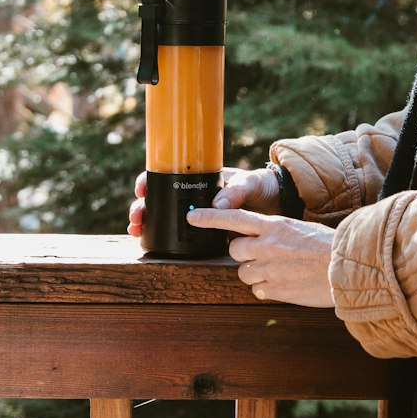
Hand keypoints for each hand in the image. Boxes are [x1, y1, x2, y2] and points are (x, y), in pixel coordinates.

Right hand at [127, 166, 279, 239]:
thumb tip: (217, 204)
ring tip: (137, 230)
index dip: (150, 181)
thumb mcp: (252, 183)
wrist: (280, 204)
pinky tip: (151, 242)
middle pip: (160, 199)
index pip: (168, 174)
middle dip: (143, 207)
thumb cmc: (264, 186)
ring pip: (166, 218)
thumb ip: (236, 192)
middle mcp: (196, 196)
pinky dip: (164, 237)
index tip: (141, 189)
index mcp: (203, 178)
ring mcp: (200, 214)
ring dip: (148, 223)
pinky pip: (181, 234)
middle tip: (136, 217)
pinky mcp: (206, 232)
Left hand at [185, 206, 335, 306]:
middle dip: (244, 254)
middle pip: (234, 250)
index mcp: (274, 225)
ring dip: (256, 272)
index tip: (192, 216)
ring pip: (243, 273)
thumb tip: (260, 242)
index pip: (233, 218)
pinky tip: (286, 284)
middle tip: (264, 255)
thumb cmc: (330, 247)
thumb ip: (275, 234)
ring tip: (281, 271)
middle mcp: (267, 246)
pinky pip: (258, 290)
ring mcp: (269, 270)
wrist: (349, 269)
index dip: (209, 217)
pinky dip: (268, 288)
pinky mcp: (275, 291)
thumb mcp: (299, 229)